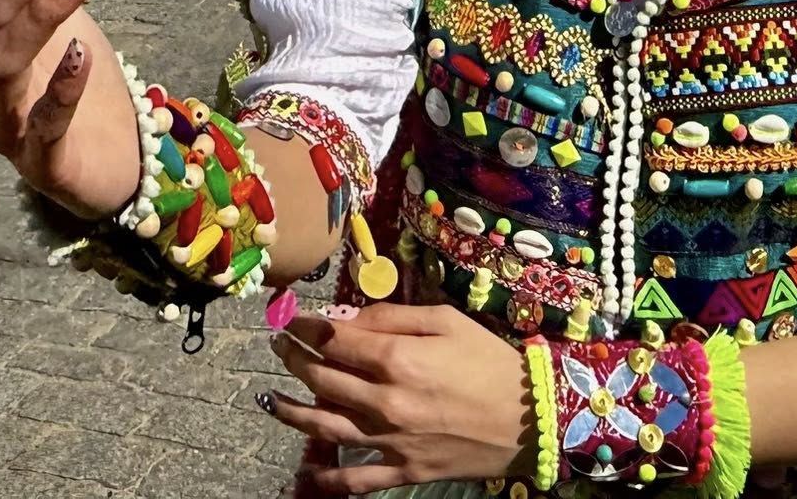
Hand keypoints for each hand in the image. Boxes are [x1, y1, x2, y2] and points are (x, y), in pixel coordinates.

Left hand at [263, 304, 527, 493]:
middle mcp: (387, 403)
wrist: (527, 416)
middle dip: (294, 359)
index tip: (292, 318)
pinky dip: (325, 478)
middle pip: (323, 380)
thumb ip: (389, 317)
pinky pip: (355, 481)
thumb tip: (342, 317)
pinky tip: (303, 470)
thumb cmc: (486, 358)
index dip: (306, 327)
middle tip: (279, 345)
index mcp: (398, 360)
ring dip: (292, 410)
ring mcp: (392, 442)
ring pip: (326, 427)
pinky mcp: (403, 471)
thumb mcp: (443, 320)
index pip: (335, 341)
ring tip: (269, 397)